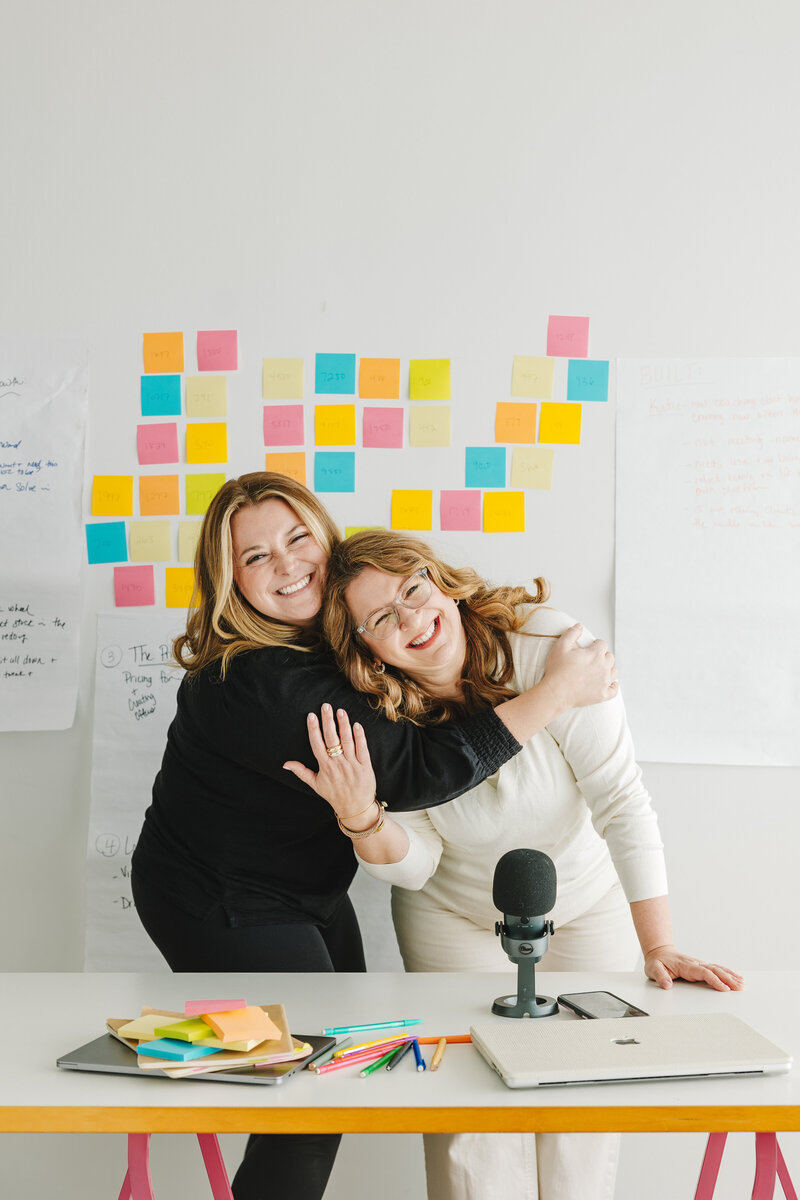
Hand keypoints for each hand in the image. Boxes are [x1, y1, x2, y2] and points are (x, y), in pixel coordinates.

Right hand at [283, 703, 376, 819]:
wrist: (355, 808)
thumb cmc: (334, 795)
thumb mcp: (315, 784)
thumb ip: (301, 772)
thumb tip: (285, 764)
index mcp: (325, 767)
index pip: (317, 744)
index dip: (314, 729)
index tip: (311, 715)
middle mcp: (337, 764)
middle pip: (331, 739)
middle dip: (328, 721)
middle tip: (326, 706)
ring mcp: (352, 764)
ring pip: (347, 741)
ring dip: (343, 725)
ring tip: (340, 711)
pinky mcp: (365, 766)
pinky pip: (362, 748)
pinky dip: (360, 736)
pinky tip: (356, 725)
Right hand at [542, 623, 618, 709]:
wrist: (556, 692)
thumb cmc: (557, 670)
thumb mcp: (560, 647)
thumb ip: (571, 633)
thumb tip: (579, 626)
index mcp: (595, 654)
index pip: (603, 644)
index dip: (596, 644)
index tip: (590, 647)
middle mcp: (603, 667)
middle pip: (610, 657)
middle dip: (602, 656)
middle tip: (592, 659)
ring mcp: (604, 682)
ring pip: (614, 671)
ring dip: (608, 669)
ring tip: (599, 670)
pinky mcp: (603, 694)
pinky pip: (614, 689)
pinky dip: (613, 685)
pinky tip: (608, 683)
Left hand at [644, 945, 744, 991]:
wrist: (659, 952)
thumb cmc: (657, 962)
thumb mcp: (653, 968)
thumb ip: (660, 976)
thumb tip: (667, 985)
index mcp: (686, 965)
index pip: (704, 973)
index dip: (715, 980)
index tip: (724, 989)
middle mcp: (695, 964)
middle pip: (714, 970)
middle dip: (728, 978)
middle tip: (739, 987)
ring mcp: (699, 964)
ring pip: (717, 968)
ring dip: (730, 975)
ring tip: (742, 983)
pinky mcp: (700, 966)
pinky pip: (716, 969)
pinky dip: (726, 972)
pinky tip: (734, 977)